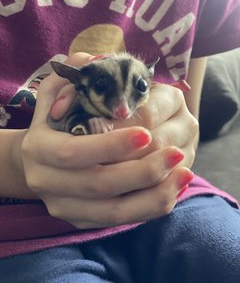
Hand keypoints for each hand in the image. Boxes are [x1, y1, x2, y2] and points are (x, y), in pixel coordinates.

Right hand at [20, 53, 194, 228]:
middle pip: (99, 184)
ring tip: (184, 174)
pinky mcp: (82, 219)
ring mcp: (65, 205)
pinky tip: (173, 190)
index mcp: (39, 148)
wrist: (40, 160)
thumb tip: (94, 64)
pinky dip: (150, 208)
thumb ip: (73, 77)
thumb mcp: (56, 92)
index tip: (146, 133)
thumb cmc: (54, 121)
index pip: (74, 152)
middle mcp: (47, 182)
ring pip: (114, 211)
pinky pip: (120, 220)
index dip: (110, 145)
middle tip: (177, 153)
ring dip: (154, 195)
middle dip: (142, 171)